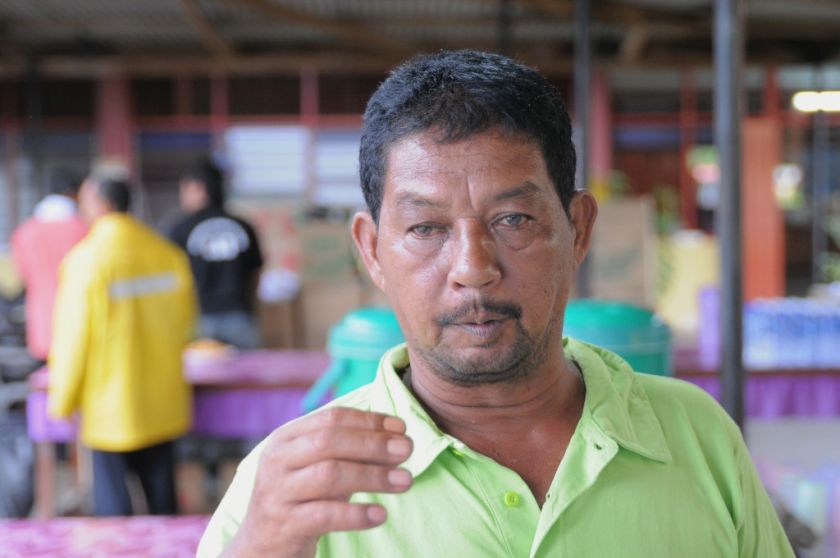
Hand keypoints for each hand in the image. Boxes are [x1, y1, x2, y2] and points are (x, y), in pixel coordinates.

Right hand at [224, 407, 412, 556]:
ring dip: (373, 476)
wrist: (261, 545)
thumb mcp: (316, 467)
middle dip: (373, 443)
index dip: (369, 420)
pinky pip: (325, 515)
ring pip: (329, 475)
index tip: (401, 428)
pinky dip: (356, 514)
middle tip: (407, 449)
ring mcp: (278, 492)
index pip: (331, 418)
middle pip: (329, 441)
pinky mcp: (284, 524)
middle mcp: (278, 460)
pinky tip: (380, 514)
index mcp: (287, 438)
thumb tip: (396, 436)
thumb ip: (347, 450)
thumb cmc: (300, 498)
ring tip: (405, 481)